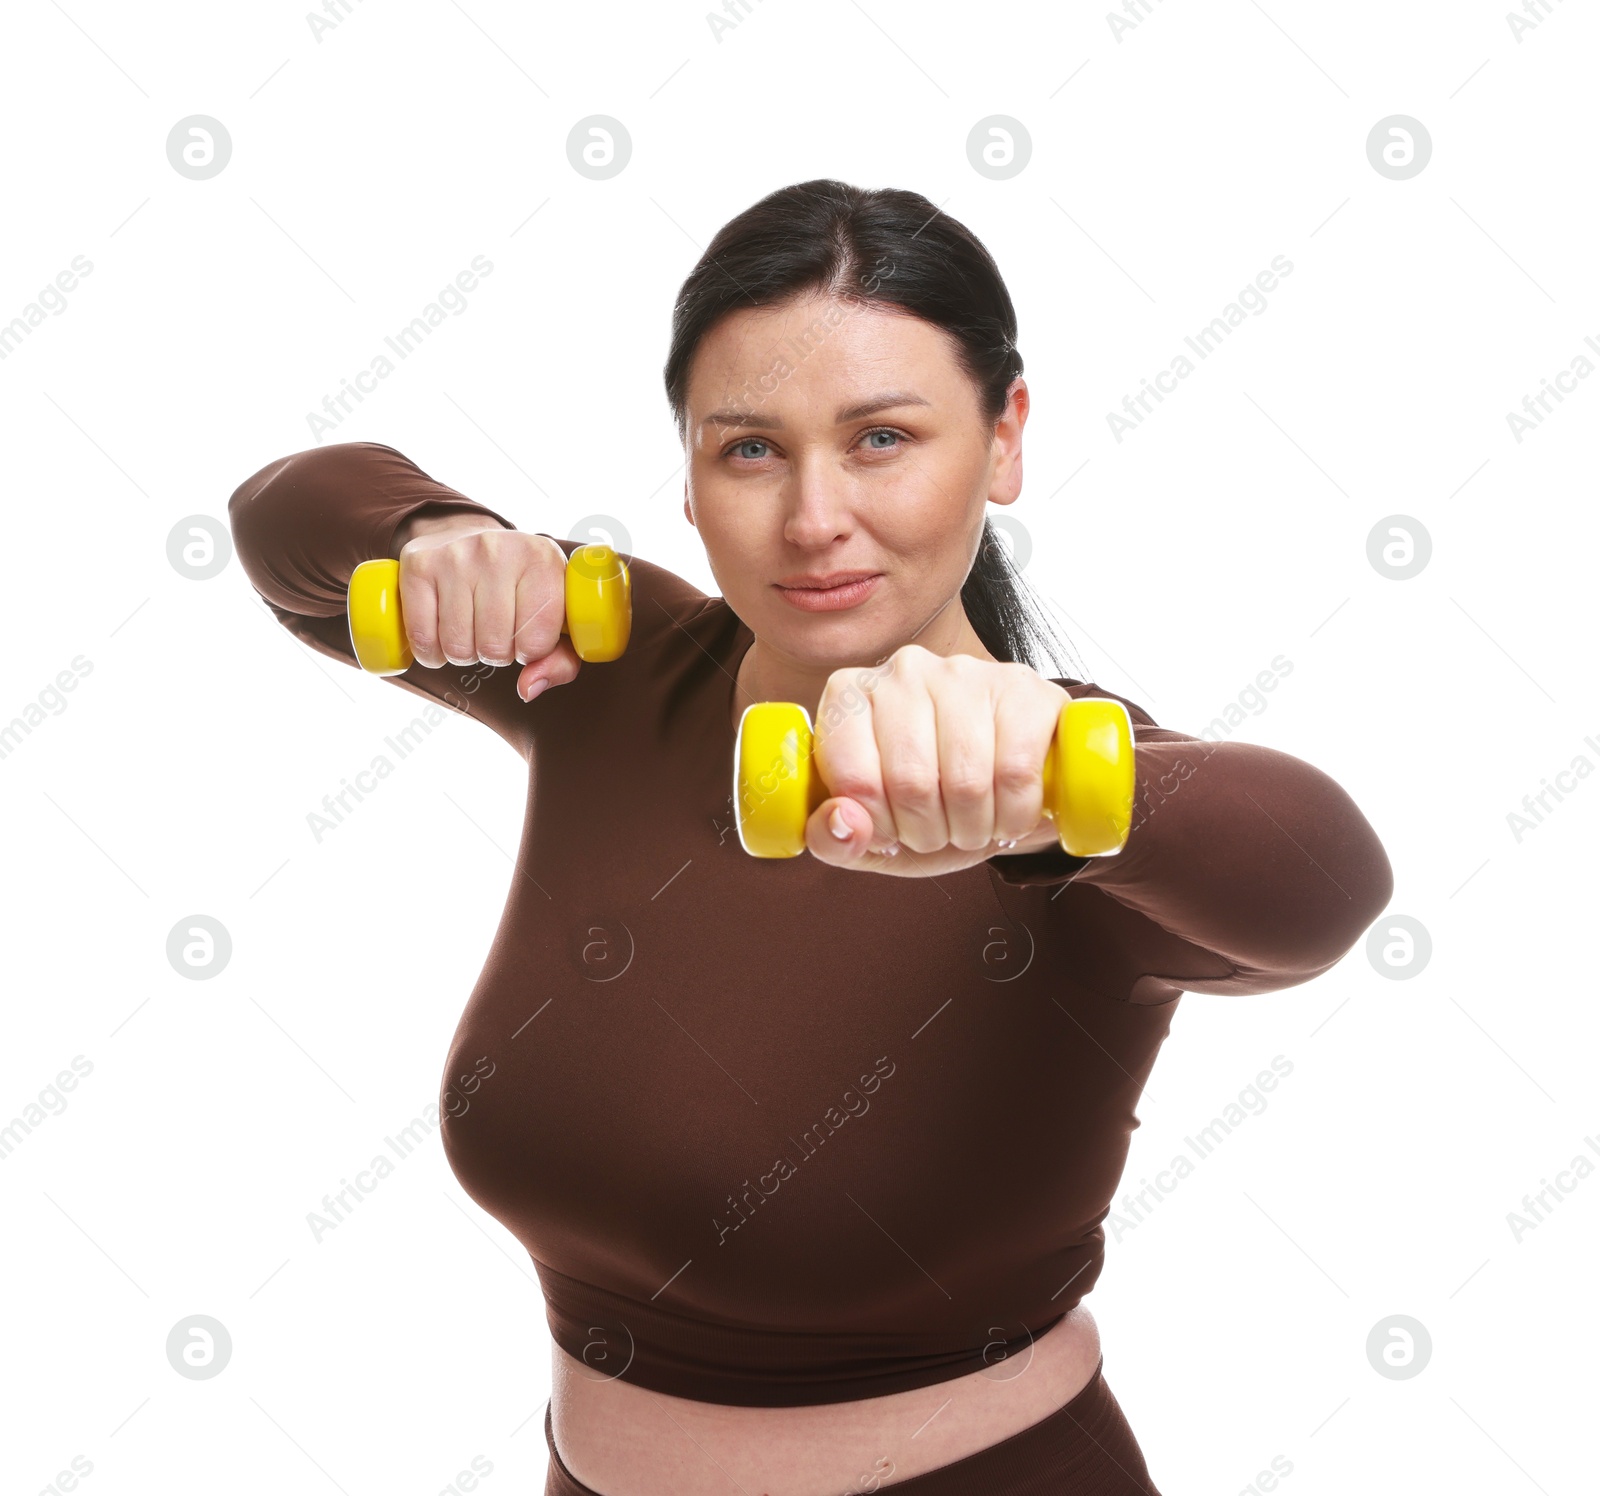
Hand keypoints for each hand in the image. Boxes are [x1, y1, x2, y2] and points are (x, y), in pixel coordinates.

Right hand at [394, 516, 580, 701]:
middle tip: (495, 631)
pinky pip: (422, 638)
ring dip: (464, 653)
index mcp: (543, 560)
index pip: (536, 642)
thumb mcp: (555, 615)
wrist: (468, 536)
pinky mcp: (419, 565)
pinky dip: (431, 652)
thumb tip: (528, 689)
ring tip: (471, 629)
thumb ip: (560, 660)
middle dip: (495, 653)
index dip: (529, 652)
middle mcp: (499, 550)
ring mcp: (456, 555)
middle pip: (495, 648)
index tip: (525, 634)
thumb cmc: (519, 586)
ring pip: (458, 647)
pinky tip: (442, 635)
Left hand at [805, 646, 1071, 877]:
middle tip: (940, 832)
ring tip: (973, 823)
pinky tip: (1010, 811)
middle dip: (928, 832)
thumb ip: (833, 840)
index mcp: (849, 696)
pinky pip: (1017, 772)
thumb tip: (843, 823)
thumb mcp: (871, 833)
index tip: (893, 832)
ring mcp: (965, 672)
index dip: (879, 827)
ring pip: (967, 782)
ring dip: (974, 828)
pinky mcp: (1022, 688)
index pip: (854, 781)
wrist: (1003, 782)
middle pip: (910, 784)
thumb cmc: (927, 803)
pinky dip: (1016, 814)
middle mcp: (903, 670)